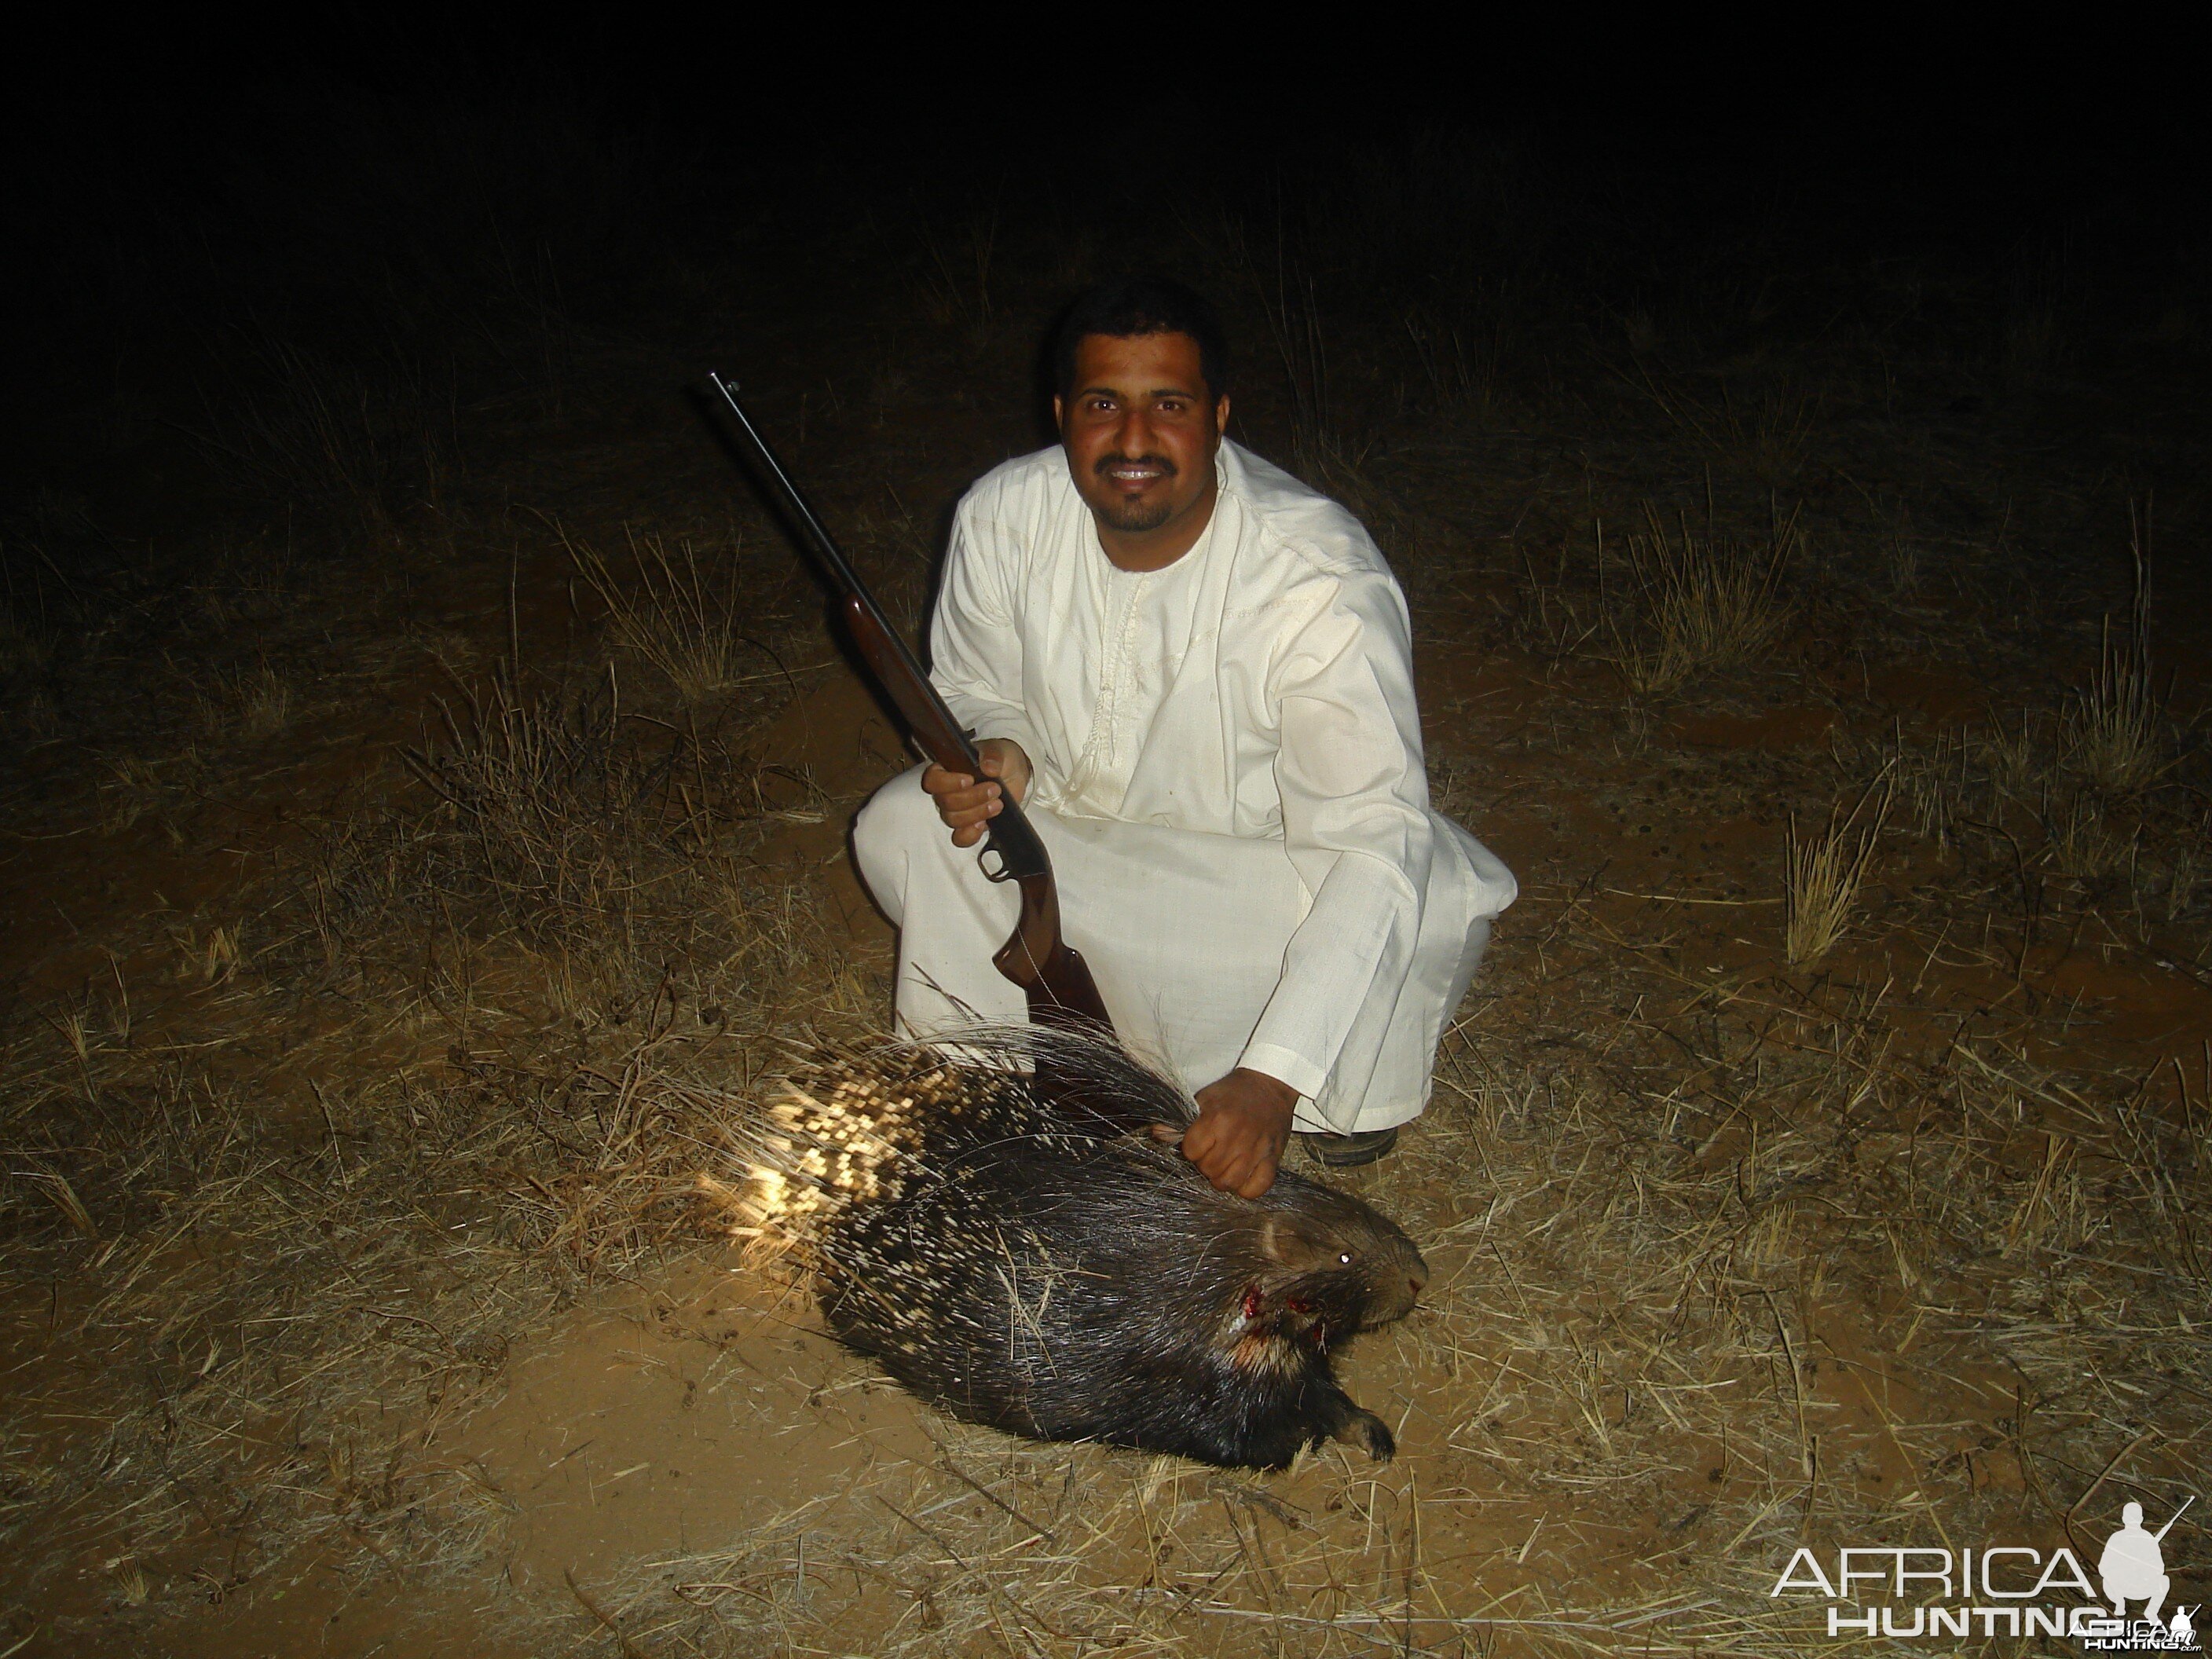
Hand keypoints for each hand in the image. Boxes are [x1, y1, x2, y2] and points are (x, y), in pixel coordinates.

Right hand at [921, 739, 1031, 848]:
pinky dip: (971, 835)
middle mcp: (947, 792)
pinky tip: (984, 825)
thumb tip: (988, 766)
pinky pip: (960, 838)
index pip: (932, 780)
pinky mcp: (968, 825)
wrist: (1015, 776)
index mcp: (947, 770)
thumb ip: (994, 755)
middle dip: (973, 798)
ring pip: (953, 820)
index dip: (947, 783)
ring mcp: (956, 811)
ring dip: (977, 813)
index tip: (969, 780)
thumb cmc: (1001, 760)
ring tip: (997, 804)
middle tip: (995, 789)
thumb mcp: (1001, 751)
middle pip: (946, 803)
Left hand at [1183, 1069, 1298, 1197]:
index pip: (1191, 1152)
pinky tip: (1243, 1175)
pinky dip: (1246, 1188)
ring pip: (1229, 1183)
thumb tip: (1157, 1134)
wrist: (1269, 1086)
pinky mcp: (1273, 1159)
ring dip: (1223, 1178)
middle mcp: (1237, 1135)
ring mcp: (1257, 1149)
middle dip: (1206, 1164)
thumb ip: (1180, 1121)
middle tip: (1213, 1152)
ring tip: (1225, 1165)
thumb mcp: (1204, 1100)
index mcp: (1218, 1118)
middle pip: (1209, 1170)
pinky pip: (1256, 1188)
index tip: (1198, 1142)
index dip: (1192, 1149)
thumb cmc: (1233, 1094)